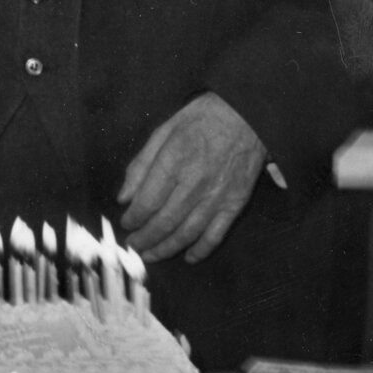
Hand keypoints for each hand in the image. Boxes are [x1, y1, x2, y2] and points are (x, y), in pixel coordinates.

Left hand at [116, 93, 266, 263]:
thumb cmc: (202, 119)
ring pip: (187, 233)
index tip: (126, 224)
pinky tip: (188, 257)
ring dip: (166, 249)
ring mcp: (217, 196)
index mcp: (174, 162)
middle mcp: (195, 183)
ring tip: (151, 255)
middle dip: (145, 239)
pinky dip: (202, 249)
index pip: (147, 202)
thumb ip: (141, 165)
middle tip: (133, 245)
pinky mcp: (236, 203)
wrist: (249, 115)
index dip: (133, 218)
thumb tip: (124, 197)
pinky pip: (217, 233)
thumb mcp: (164, 131)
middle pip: (164, 222)